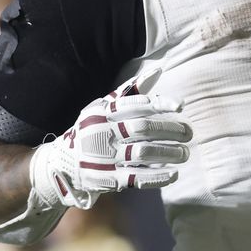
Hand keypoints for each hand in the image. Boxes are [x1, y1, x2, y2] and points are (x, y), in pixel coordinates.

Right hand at [30, 69, 190, 210]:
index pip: (135, 105)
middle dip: (170, 130)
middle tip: (188, 133)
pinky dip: (158, 177)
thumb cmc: (91, 129)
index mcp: (104, 112)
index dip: (160, 104)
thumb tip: (157, 71)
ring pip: (143, 153)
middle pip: (143, 129)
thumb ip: (130, 91)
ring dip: (169, 153)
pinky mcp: (108, 179)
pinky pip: (137, 178)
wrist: (62, 164)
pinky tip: (173, 174)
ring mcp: (105, 156)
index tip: (180, 107)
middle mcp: (103, 132)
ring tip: (185, 153)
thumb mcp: (103, 107)